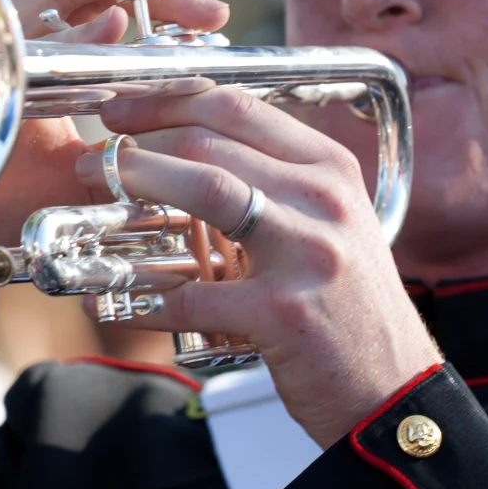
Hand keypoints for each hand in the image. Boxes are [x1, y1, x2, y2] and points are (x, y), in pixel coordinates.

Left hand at [80, 85, 438, 447]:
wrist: (392, 388)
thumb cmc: (351, 307)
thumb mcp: (331, 224)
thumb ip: (277, 182)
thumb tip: (192, 149)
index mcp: (331, 170)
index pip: (239, 108)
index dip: (169, 101)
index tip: (124, 110)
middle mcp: (323, 201)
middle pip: (212, 141)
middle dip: (139, 142)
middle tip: (96, 160)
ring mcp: (305, 255)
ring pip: (204, 190)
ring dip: (137, 183)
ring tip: (95, 193)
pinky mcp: (283, 315)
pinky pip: (192, 297)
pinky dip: (142, 298)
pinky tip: (109, 303)